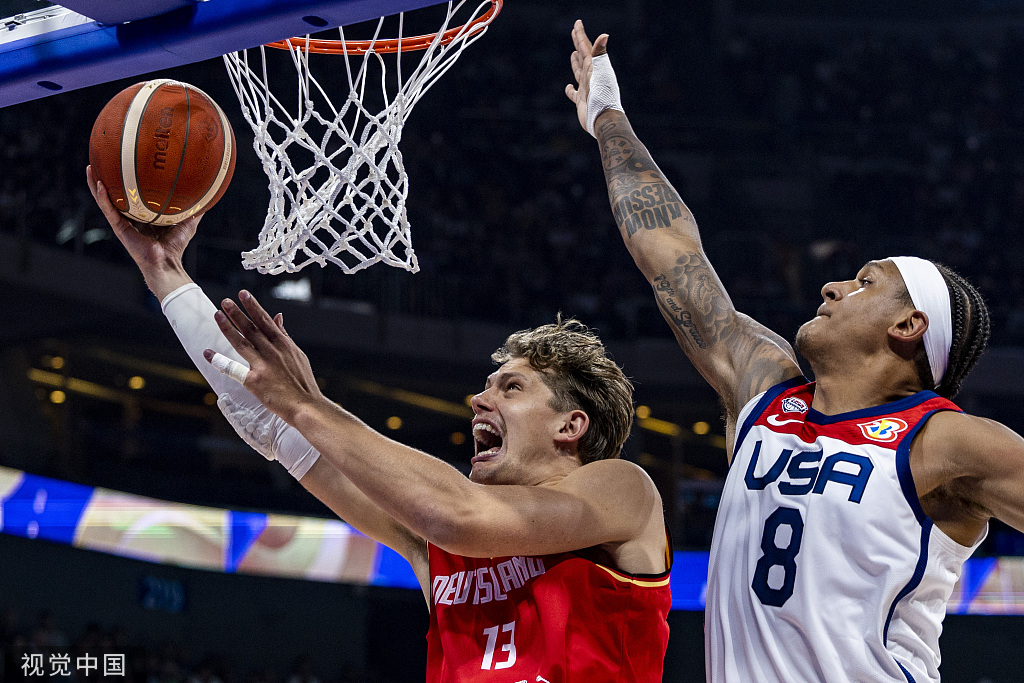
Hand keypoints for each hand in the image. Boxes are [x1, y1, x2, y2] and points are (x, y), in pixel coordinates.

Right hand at [86, 165, 201, 297]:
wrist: (167, 263)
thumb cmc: (175, 247)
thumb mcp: (187, 224)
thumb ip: (194, 211)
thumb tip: (207, 199)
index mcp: (141, 216)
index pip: (130, 196)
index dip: (124, 183)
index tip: (121, 165)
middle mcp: (128, 218)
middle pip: (112, 195)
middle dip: (105, 179)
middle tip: (99, 161)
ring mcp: (122, 223)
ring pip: (104, 201)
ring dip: (95, 185)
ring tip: (89, 168)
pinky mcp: (119, 229)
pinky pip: (109, 210)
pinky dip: (103, 198)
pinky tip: (99, 184)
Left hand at [208, 290, 323, 423]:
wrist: (305, 405)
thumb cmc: (303, 382)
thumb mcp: (298, 355)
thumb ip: (285, 336)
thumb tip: (278, 316)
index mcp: (284, 345)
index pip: (265, 321)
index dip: (253, 306)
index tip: (243, 294)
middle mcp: (273, 352)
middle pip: (251, 329)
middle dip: (237, 313)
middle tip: (225, 301)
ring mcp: (263, 366)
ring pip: (241, 343)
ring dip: (228, 328)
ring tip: (217, 315)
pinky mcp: (254, 381)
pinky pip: (233, 369)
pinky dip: (219, 361)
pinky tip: (208, 353)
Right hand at [565, 20, 609, 132]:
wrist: (604, 119)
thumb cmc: (604, 96)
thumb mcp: (601, 72)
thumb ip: (599, 54)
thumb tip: (604, 35)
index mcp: (595, 67)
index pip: (586, 47)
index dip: (581, 35)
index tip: (577, 23)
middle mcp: (591, 76)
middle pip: (583, 56)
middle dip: (579, 43)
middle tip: (575, 32)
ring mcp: (586, 89)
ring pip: (578, 72)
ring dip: (576, 62)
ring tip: (573, 54)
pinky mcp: (582, 102)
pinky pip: (574, 94)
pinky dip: (570, 90)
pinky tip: (568, 87)